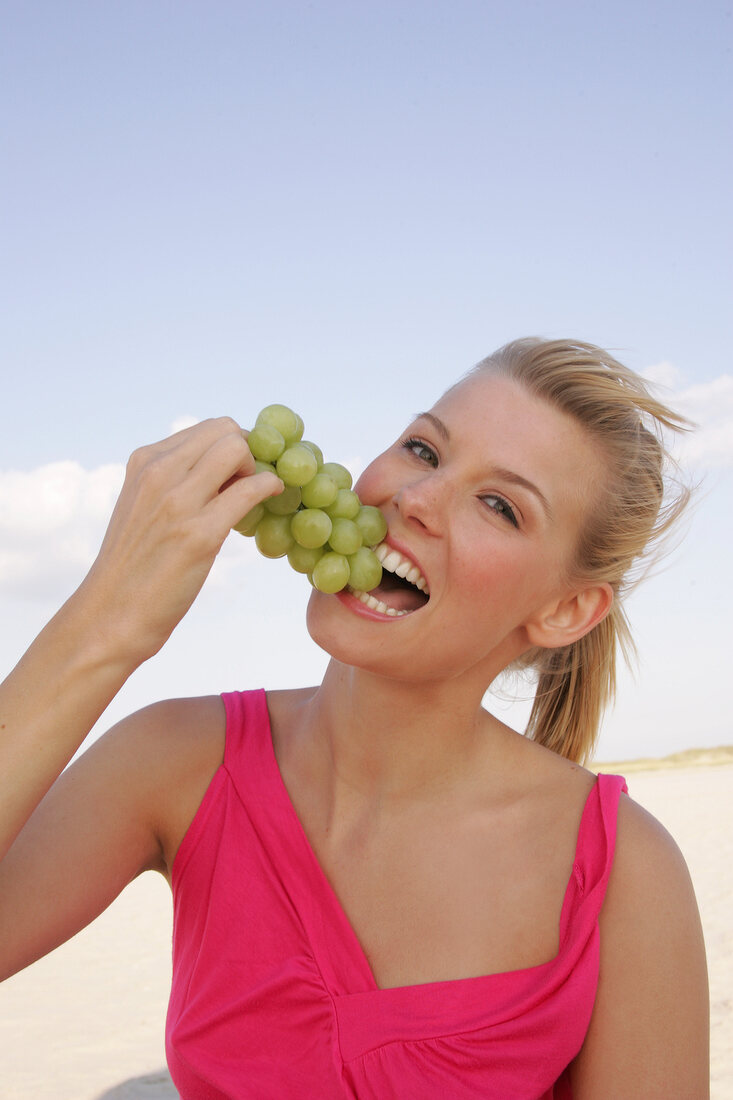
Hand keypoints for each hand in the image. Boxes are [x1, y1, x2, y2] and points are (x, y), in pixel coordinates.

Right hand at [79, 417, 281, 666]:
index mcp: (144, 463)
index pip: (208, 429)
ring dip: (258, 469)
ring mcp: (178, 501)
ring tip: (255, 496)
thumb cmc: (133, 567)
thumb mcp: (143, 507)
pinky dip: (269, 488)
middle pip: (226, 430)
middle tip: (249, 485)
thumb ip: (172, 482)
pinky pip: (250, 491)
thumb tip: (219, 469)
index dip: (233, 447)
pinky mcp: (199, 534)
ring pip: (237, 450)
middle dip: (249, 453)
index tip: (238, 474)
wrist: (110, 615)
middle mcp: (158, 473)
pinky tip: (272, 499)